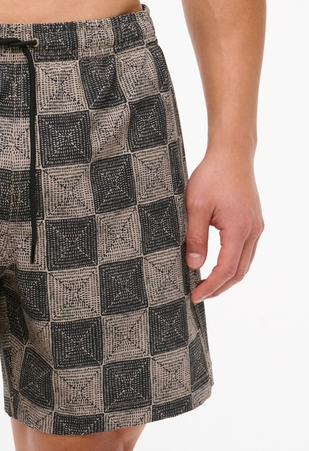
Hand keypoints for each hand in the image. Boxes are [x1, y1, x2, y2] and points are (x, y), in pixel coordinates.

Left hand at [185, 149, 263, 302]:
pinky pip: (246, 251)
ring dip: (227, 277)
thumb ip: (195, 237)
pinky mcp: (253, 221)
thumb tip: (194, 266)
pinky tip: (217, 265)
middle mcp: (253, 231)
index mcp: (239, 229)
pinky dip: (233, 263)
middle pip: (240, 272)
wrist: (231, 154)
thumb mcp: (195, 206)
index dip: (211, 286)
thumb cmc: (212, 175)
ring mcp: (256, 226)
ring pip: (245, 263)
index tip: (195, 296)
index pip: (227, 269)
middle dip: (220, 288)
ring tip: (206, 285)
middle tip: (198, 295)